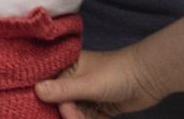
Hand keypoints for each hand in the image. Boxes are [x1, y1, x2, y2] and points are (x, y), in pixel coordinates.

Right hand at [34, 50, 166, 118]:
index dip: (48, 102)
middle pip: (61, 104)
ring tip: (94, 117)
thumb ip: (63, 90)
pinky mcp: (99, 107)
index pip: (49, 88)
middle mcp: (74, 81)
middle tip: (77, 118)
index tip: (48, 113)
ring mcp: (87, 95)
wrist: (148, 79)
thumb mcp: (88, 84)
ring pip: (75, 114)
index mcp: (67, 68)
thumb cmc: (115, 74)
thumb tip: (35, 90)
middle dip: (68, 115)